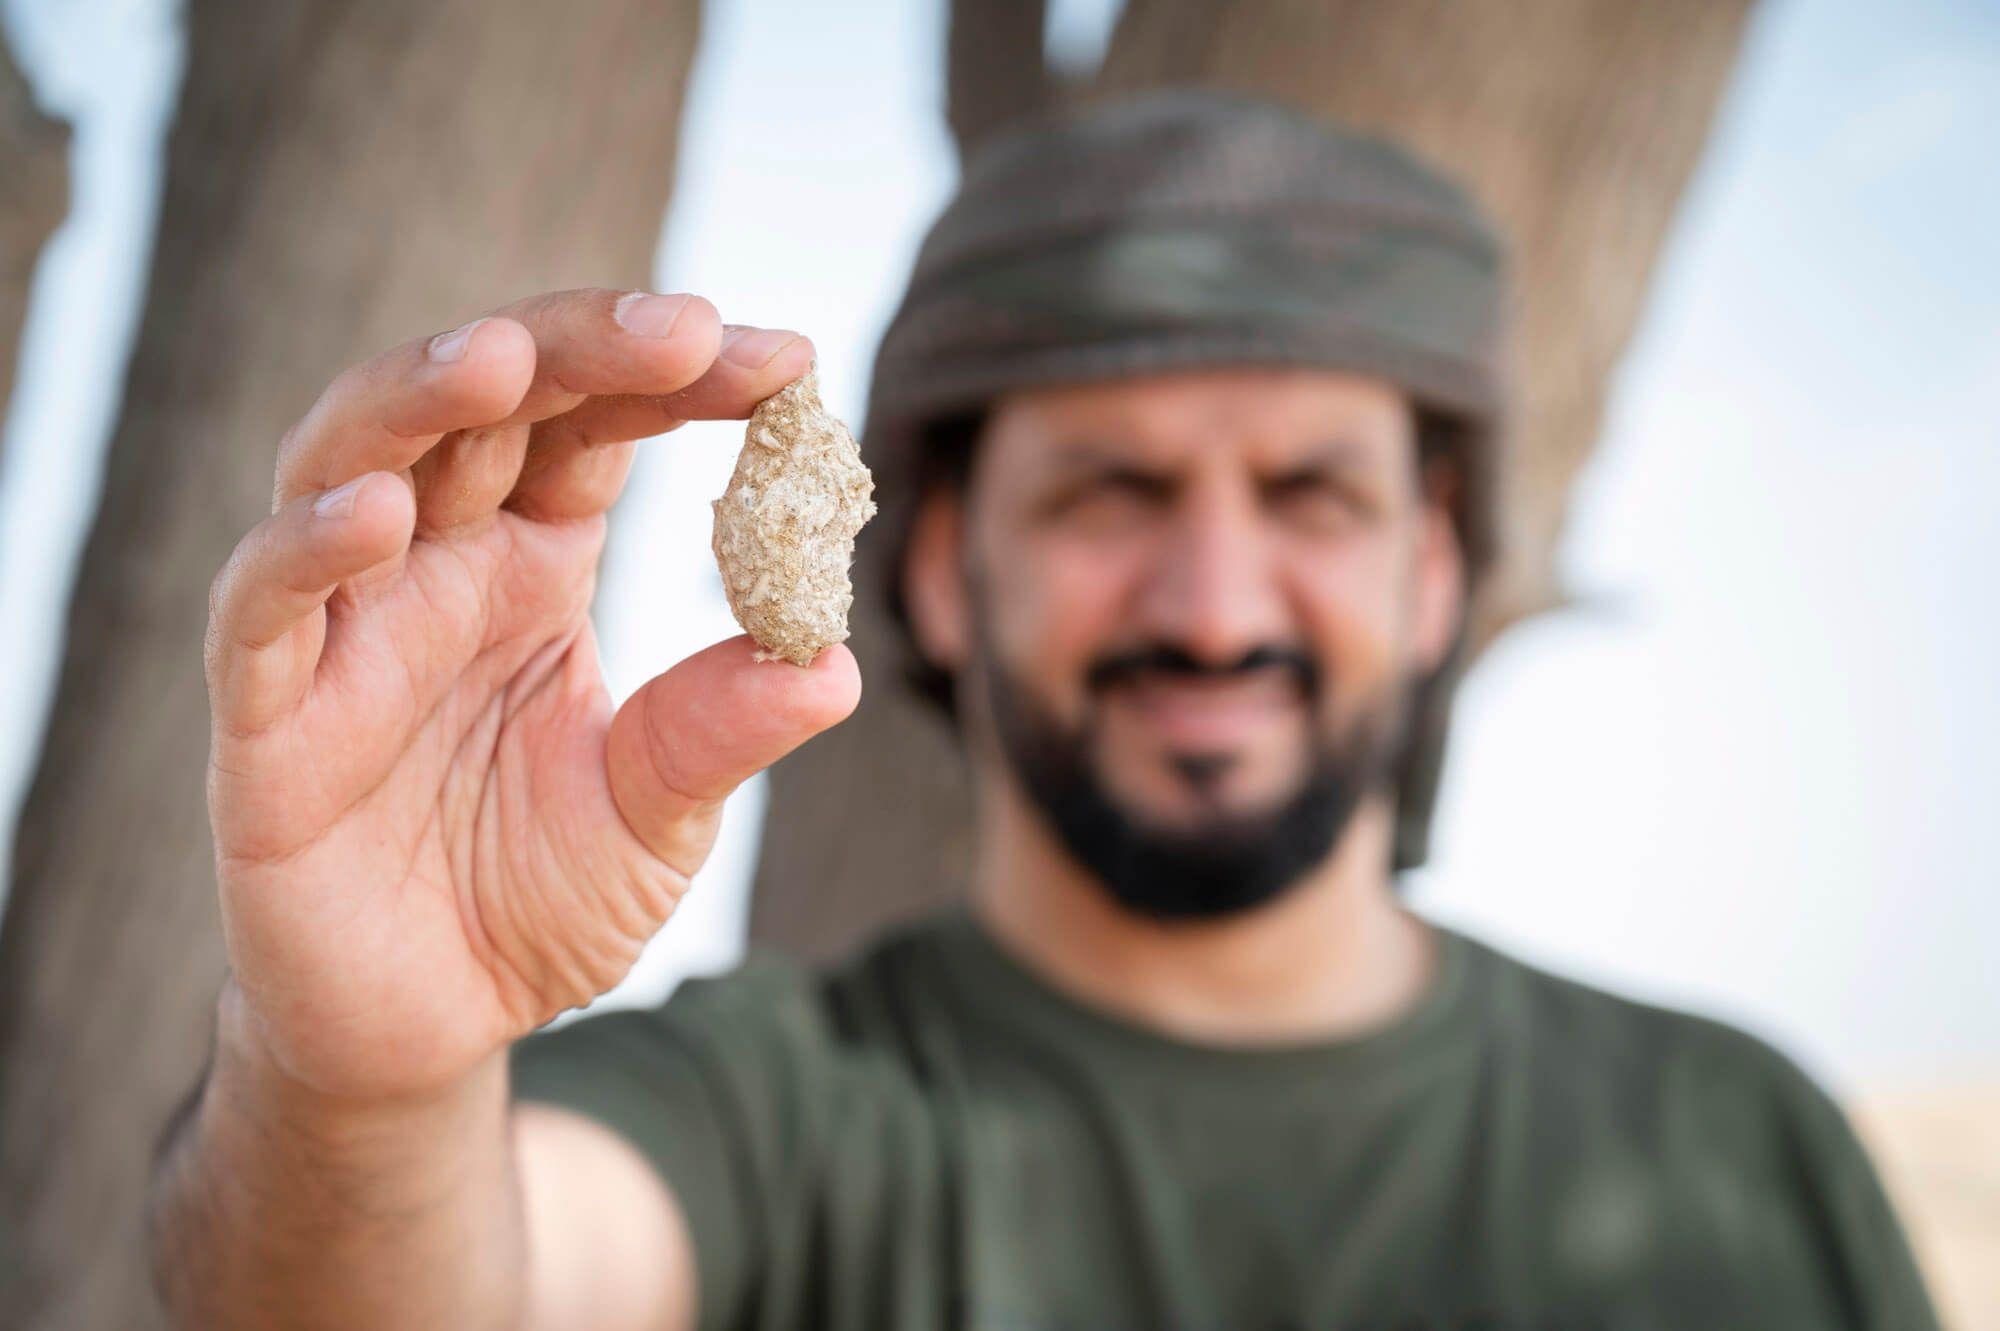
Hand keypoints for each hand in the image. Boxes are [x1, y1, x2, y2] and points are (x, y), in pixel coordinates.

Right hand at [203, 289, 858, 1101]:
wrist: (430, 1024)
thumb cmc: (536, 896)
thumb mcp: (658, 815)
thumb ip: (720, 734)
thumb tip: (833, 665)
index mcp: (532, 565)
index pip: (595, 430)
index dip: (680, 383)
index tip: (788, 363)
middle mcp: (433, 567)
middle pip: (479, 405)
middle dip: (574, 348)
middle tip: (685, 325)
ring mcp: (342, 628)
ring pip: (347, 460)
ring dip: (417, 397)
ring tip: (501, 356)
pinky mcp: (266, 717)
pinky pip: (261, 609)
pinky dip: (304, 549)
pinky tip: (375, 513)